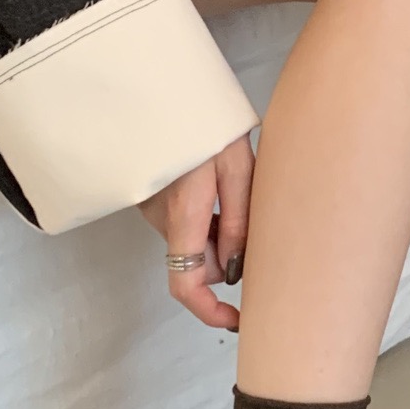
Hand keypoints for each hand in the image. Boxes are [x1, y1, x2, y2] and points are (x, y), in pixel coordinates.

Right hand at [138, 133, 254, 330]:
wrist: (165, 89)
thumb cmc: (207, 122)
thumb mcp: (237, 168)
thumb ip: (238, 221)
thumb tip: (237, 268)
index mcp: (182, 216)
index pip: (186, 285)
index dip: (210, 312)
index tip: (238, 319)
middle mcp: (160, 218)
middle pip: (196, 264)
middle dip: (228, 258)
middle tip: (256, 220)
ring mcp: (153, 208)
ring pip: (192, 243)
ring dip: (218, 234)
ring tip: (239, 191)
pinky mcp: (154, 197)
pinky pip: (184, 224)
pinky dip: (206, 220)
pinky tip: (221, 187)